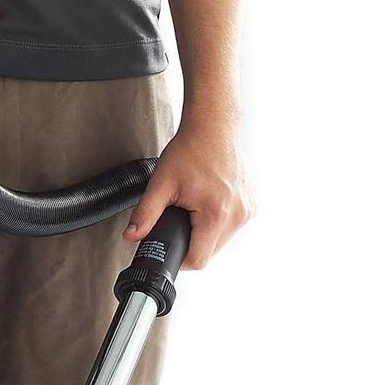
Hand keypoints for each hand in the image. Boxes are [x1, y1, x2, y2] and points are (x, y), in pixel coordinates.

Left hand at [124, 121, 251, 269]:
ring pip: (224, 238)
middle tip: (179, 219)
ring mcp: (249, 209)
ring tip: (194, 206)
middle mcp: (238, 215)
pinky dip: (220, 218)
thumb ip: (145, 213)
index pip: (199, 260)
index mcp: (216, 215)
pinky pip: (234, 223)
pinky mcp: (253, 202)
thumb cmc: (191, 148)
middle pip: (211, 250)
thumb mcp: (161, 182)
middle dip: (192, 241)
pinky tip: (209, 200)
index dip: (180, 257)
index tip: (170, 246)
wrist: (214, 124)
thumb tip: (132, 236)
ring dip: (207, 231)